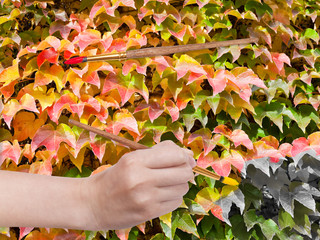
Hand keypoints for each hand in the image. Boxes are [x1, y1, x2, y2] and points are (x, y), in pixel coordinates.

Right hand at [81, 140, 195, 230]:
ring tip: (166, 183)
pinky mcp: (148, 213)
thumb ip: (159, 153)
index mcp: (135, 161)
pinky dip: (173, 197)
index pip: (176, 156)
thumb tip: (188, 154)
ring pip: (182, 188)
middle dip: (186, 170)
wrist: (92, 203)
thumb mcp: (131, 159)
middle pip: (183, 172)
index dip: (184, 156)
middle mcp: (141, 179)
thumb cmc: (114, 178)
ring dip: (179, 185)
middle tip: (179, 170)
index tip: (184, 158)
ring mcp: (145, 198)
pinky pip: (175, 202)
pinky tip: (161, 195)